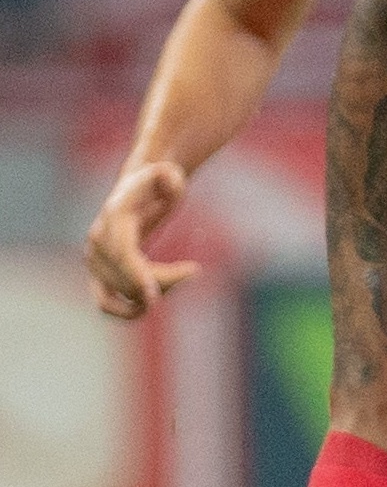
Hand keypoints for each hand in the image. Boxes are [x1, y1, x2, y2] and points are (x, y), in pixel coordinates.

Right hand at [85, 161, 199, 318]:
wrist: (137, 191)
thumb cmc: (158, 184)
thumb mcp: (167, 175)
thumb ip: (169, 177)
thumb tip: (168, 180)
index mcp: (114, 218)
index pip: (123, 254)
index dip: (137, 276)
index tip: (153, 299)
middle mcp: (97, 241)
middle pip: (129, 278)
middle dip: (165, 282)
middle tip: (193, 270)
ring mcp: (93, 260)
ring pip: (123, 294)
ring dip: (153, 295)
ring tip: (178, 277)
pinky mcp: (97, 274)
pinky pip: (106, 305)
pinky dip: (128, 311)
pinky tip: (153, 301)